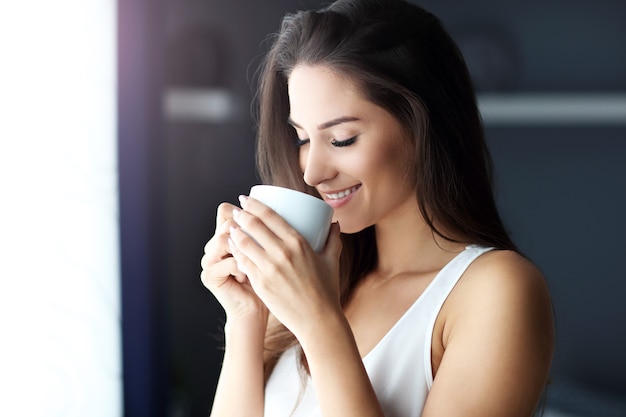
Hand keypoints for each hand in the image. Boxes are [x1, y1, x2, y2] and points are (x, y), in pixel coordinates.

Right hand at [200, 202, 267, 324]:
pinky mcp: (209, 275)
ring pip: (224, 238)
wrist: (257, 311)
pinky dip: (242, 268)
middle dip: (245, 232)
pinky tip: (247, 276)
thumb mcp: (269, 251)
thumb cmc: (269, 281)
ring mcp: (209, 259)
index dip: (243, 212)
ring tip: (254, 265)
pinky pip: (227, 261)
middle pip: (226, 222)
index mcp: (226, 235)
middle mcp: (214, 244)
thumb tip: (284, 204)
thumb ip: (268, 230)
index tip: (264, 226)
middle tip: (262, 249)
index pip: (226, 210)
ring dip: (244, 250)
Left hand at [228, 195, 342, 340]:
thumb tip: (334, 223)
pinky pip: (243, 263)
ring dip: (234, 233)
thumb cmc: (326, 290)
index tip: (246, 199)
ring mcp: (269, 269)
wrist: (318, 320)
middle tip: (236, 212)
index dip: (254, 205)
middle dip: (241, 215)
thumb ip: (333, 239)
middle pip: (253, 226)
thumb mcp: (331, 260)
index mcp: (298, 243)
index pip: (270, 216)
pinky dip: (236, 253)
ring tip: (231, 229)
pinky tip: (233, 249)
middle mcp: (282, 253)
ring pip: (244, 244)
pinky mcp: (260, 284)